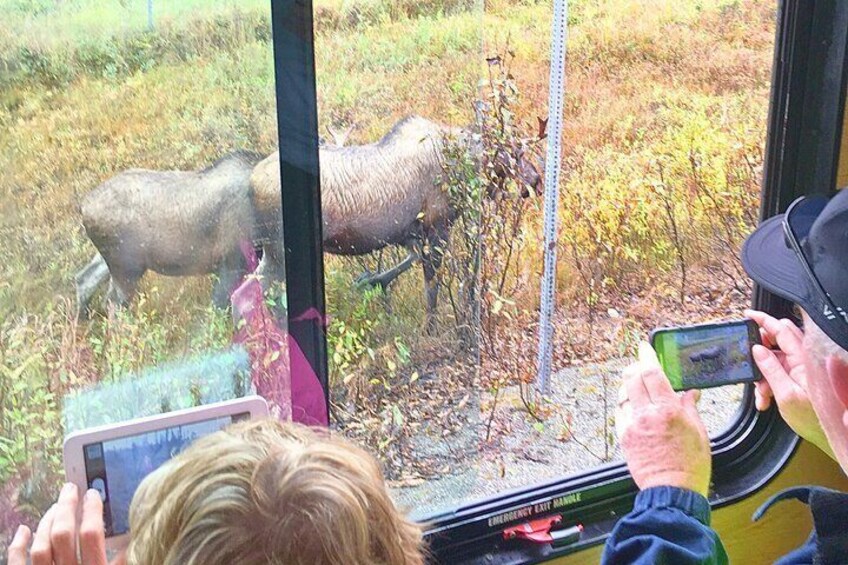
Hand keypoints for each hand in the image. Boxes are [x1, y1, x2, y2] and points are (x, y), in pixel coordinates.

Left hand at [7, 483, 119, 564]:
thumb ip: (122, 560)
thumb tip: (131, 538)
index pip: (91, 533)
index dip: (91, 510)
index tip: (92, 494)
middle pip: (62, 534)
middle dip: (66, 507)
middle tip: (70, 489)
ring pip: (41, 546)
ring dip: (47, 522)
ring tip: (55, 507)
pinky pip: (17, 562)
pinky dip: (18, 544)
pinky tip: (24, 530)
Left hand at [616, 342, 711, 496]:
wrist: (672, 490)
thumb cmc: (690, 465)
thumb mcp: (699, 431)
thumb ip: (689, 407)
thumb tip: (688, 392)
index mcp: (669, 410)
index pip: (652, 373)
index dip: (646, 356)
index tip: (644, 347)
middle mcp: (647, 415)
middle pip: (632, 378)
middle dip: (634, 367)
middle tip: (640, 365)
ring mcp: (633, 425)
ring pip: (623, 394)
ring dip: (629, 386)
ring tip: (637, 386)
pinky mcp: (624, 437)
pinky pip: (620, 413)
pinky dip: (626, 405)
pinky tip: (634, 407)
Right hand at [745, 309, 833, 458]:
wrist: (830, 435)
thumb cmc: (812, 419)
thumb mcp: (785, 394)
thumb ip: (770, 369)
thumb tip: (757, 349)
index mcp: (803, 359)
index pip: (782, 330)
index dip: (764, 320)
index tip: (748, 315)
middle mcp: (803, 359)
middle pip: (777, 339)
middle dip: (759, 349)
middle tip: (750, 361)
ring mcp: (801, 367)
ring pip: (775, 357)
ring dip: (762, 373)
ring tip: (761, 394)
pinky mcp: (798, 376)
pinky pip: (778, 370)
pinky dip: (767, 382)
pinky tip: (766, 399)